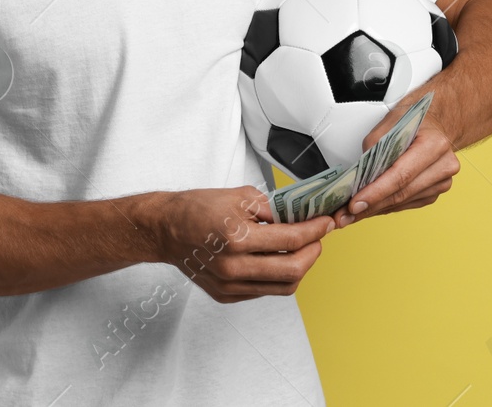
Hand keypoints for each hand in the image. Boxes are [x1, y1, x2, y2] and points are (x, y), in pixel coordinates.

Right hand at [146, 186, 334, 303]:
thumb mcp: (240, 196)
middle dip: (313, 253)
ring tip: (302, 250)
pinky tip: (277, 260)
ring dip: (300, 268)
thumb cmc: (197, 209)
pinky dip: (277, 277)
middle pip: (292, 271)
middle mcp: (233, 266)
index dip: (315, 231)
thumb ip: (273, 208)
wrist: (166, 230)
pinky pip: (264, 291)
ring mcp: (230, 285)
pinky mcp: (226, 295)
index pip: (290, 240)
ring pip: (282, 287)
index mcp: (236, 238)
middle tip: (318, 238)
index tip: (325, 223)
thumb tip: (301, 216)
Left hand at [333, 94, 459, 227]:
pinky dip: (386, 206)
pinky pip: (407, 204)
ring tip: (351, 214)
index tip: (355, 204)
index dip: (376, 192)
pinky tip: (370, 207)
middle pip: (401, 193)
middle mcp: (443, 166)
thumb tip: (361, 175)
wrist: (436, 122)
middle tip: (345, 216)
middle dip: (371, 206)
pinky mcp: (435, 192)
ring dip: (376, 209)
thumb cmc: (414, 119)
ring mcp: (442, 182)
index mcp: (434, 145)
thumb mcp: (390, 121)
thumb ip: (375, 146)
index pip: (401, 175)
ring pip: (403, 202)